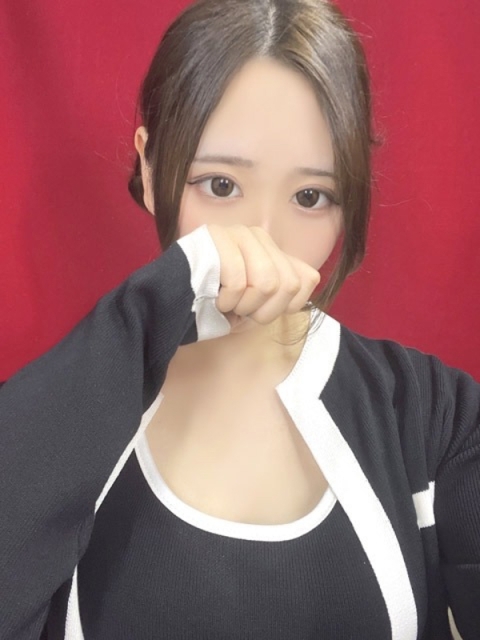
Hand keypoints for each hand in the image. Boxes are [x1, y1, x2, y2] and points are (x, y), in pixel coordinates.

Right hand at [206, 224, 320, 329]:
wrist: (173, 308)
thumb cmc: (215, 307)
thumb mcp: (259, 304)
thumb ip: (287, 289)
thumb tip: (311, 278)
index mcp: (272, 249)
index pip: (305, 280)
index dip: (283, 307)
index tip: (258, 311)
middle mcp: (258, 236)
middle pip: (286, 284)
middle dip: (261, 310)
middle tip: (238, 309)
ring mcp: (236, 233)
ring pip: (268, 282)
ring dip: (243, 305)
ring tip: (225, 302)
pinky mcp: (215, 236)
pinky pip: (239, 280)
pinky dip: (226, 300)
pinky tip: (211, 295)